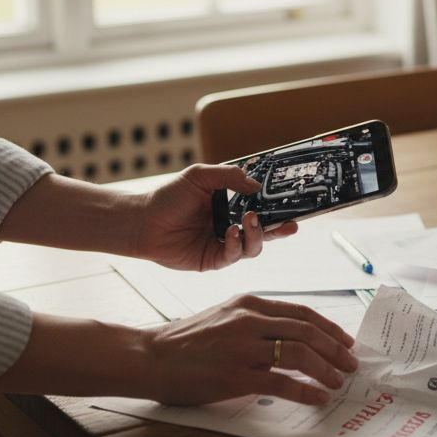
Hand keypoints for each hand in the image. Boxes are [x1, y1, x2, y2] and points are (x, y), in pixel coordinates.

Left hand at [132, 164, 298, 270]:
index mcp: (231, 206)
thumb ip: (228, 177)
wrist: (143, 221)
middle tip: (289, 224)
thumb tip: (255, 184)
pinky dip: (237, 244)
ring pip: (254, 247)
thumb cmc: (168, 197)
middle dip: (280, 229)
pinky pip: (233, 256)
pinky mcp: (213, 260)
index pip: (262, 208)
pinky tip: (232, 232)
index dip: (279, 209)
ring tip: (250, 220)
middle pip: (265, 231)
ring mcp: (223, 244)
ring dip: (257, 235)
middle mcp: (231, 226)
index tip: (294, 206)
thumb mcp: (200, 176)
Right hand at [142, 295, 358, 404]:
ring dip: (325, 369)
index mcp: (248, 304)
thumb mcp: (223, 317)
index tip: (345, 340)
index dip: (328, 327)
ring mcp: (242, 348)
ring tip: (338, 382)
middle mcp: (248, 321)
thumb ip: (254, 322)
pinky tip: (317, 397)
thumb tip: (290, 338)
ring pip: (299, 354)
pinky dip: (305, 390)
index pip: (300, 312)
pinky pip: (281, 382)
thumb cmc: (184, 342)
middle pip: (306, 331)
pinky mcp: (235, 376)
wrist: (149, 357)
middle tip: (351, 363)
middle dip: (335, 349)